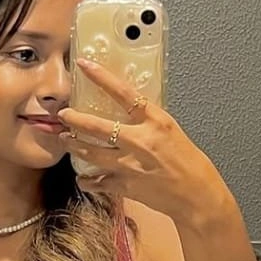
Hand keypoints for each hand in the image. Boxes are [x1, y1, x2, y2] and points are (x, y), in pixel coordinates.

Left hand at [58, 57, 232, 227]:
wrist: (197, 195)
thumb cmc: (188, 162)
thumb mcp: (170, 131)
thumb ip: (146, 121)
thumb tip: (126, 111)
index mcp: (155, 121)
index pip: (124, 93)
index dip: (101, 77)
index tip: (84, 65)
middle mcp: (140, 141)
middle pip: (97, 127)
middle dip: (75, 120)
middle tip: (63, 115)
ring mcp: (130, 165)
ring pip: (91, 153)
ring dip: (75, 146)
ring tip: (66, 140)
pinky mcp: (125, 186)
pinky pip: (97, 182)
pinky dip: (87, 180)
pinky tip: (82, 177)